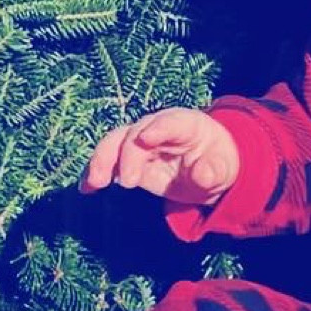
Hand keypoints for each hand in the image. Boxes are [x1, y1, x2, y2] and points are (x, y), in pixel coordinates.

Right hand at [78, 108, 239, 206]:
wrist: (206, 168)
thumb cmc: (217, 162)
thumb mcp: (224, 168)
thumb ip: (214, 170)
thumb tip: (203, 174)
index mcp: (186, 124)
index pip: (171, 121)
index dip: (158, 128)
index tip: (146, 138)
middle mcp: (157, 128)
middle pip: (136, 133)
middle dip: (127, 154)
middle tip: (129, 181)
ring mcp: (139, 143)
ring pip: (115, 143)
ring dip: (102, 160)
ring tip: (96, 183)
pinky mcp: (128, 160)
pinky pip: (108, 162)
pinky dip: (95, 173)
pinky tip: (86, 188)